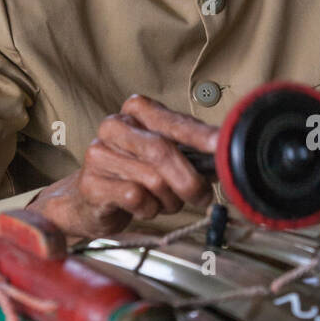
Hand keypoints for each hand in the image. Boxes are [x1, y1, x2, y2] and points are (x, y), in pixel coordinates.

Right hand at [28, 95, 218, 238]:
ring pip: (153, 180)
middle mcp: (115, 125)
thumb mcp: (167, 156)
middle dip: (189, 180)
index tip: (222, 146)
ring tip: (165, 202)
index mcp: (137, 111)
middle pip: (163, 151)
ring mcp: (99, 153)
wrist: (92, 200)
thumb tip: (227, 156)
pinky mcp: (91, 184)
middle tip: (202, 197)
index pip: (174, 122)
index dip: (201, 137)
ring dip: (169, 200)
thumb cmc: (137, 174)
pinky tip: (144, 207)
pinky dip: (149, 209)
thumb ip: (194, 151)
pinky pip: (136, 198)